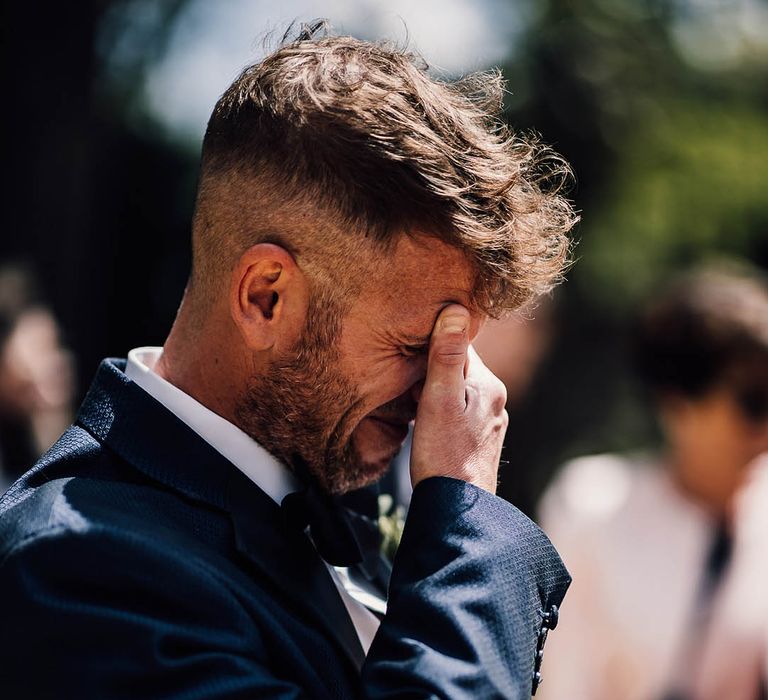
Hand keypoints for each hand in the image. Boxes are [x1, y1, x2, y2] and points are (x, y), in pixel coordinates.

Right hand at [410, 304, 507, 493]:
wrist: (459, 510)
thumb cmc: (444, 455)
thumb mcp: (438, 400)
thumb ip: (446, 356)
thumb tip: (457, 310)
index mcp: (488, 385)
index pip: (460, 345)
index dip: (432, 344)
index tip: (411, 351)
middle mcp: (495, 400)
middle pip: (459, 369)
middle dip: (433, 370)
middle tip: (407, 382)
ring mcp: (490, 422)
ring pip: (459, 392)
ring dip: (437, 393)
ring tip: (414, 405)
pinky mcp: (481, 441)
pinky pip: (460, 413)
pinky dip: (443, 412)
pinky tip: (428, 426)